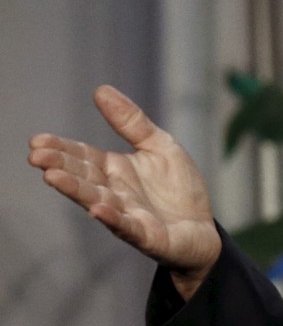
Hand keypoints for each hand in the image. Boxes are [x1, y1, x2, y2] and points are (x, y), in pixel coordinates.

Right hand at [29, 85, 221, 300]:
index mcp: (115, 170)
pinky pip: (127, 226)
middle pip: (84, 177)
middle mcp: (115, 193)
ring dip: (76, 190)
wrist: (203, 227)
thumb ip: (131, 122)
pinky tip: (98, 209)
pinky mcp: (147, 235)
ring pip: (97, 201)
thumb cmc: (177, 187)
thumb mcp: (158, 145)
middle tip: (36, 156)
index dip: (61, 149)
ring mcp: (128, 215)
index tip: (37, 140)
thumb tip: (100, 90)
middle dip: (60, 167)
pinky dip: (112, 218)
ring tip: (53, 177)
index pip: (82, 157)